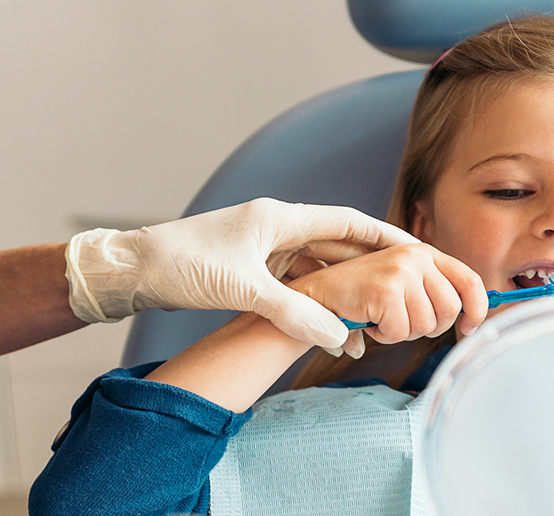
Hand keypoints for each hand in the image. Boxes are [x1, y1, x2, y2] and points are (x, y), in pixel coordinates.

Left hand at [64, 198, 418, 347]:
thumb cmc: (180, 265)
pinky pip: (295, 286)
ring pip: (317, 271)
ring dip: (343, 295)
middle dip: (372, 272)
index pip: (347, 223)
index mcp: (278, 219)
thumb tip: (339, 335)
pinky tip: (328, 329)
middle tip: (408, 292)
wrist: (133, 270)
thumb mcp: (242, 289)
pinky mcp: (250, 271)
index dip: (385, 238)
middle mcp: (275, 229)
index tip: (419, 251)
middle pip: (337, 248)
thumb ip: (293, 311)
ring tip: (372, 326)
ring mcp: (263, 250)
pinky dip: (314, 306)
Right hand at [287, 243, 487, 357]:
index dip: (477, 309)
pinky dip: (385, 336)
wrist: (319, 294)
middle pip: (451, 309)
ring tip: (383, 318)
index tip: (469, 327)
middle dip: (429, 327)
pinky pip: (401, 332)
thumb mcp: (405, 283)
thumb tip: (472, 315)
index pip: (470, 280)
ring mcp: (400, 272)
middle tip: (403, 322)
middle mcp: (415, 256)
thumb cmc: (363, 295)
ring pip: (427, 324)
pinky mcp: (385, 290)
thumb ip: (435, 290)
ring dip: (403, 332)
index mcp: (424, 252)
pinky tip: (370, 320)